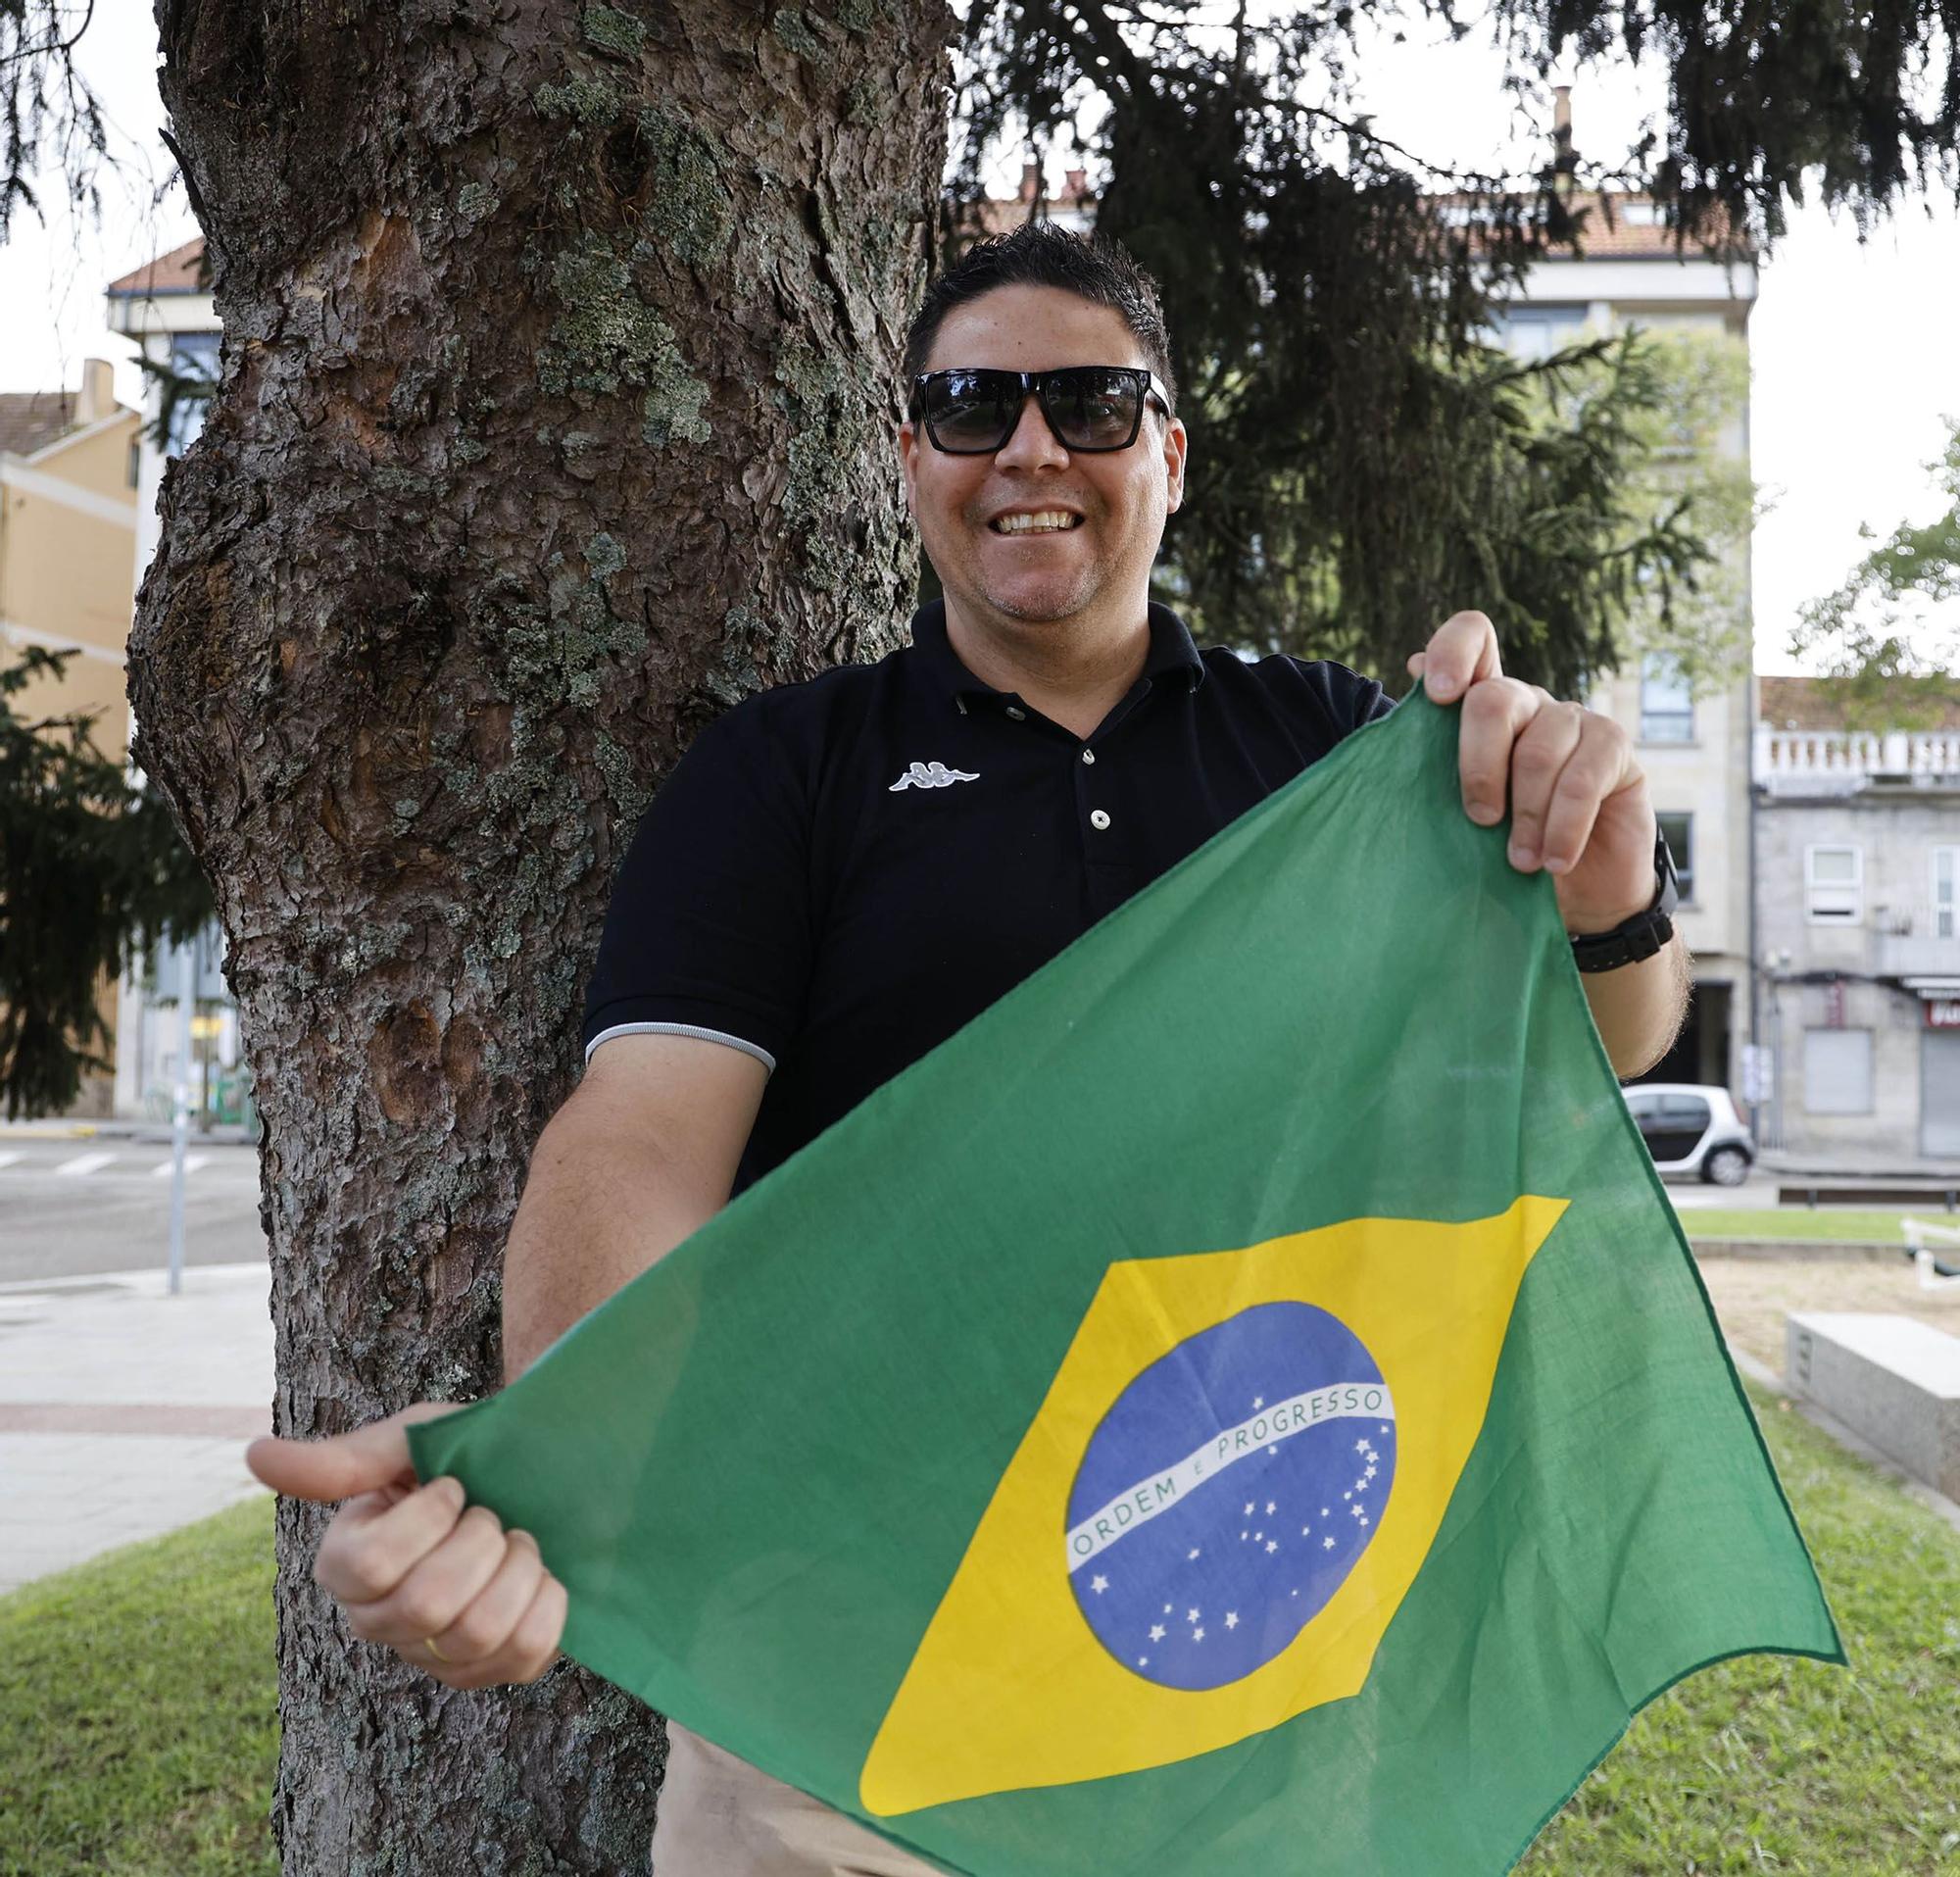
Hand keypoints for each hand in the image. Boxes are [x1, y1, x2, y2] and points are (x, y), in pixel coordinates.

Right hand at [245, 1404, 567, 1689]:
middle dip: (479, 1540)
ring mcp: (435, 1656)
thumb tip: (253, 1455)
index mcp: (346, 1566)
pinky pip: (527, 1652)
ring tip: (518, 1541)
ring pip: (480, 1631)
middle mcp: (379, 1622)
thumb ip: (340, 1459)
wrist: (531, 1475)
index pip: (373, 1565)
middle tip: (490, 1514)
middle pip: (429, 1603)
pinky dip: (548, 1601)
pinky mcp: (493, 1670)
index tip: (452, 1487)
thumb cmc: (459, 1457)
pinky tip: (542, 1575)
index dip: (428, 1518)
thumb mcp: (407, 1440)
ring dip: (518, 1567)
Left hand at [1407, 610, 1655, 934]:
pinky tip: (1552, 861)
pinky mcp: (1614, 747)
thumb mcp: (1458, 810)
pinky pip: (1581, 781)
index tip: (1439, 696)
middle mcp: (1529, 701)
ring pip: (1538, 750)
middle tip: (1480, 821)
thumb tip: (1413, 663)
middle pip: (1495, 699)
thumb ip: (1435, 750)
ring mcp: (1574, 720)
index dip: (1454, 650)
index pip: (1474, 637)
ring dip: (1525, 816)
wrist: (1574, 892)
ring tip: (1519, 861)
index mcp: (1483, 706)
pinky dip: (1561, 828)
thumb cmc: (1502, 848)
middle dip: (1478, 767)